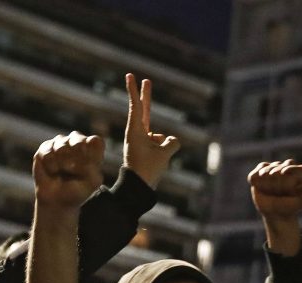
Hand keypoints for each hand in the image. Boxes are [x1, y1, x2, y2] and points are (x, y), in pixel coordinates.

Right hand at [33, 131, 104, 212]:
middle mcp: (77, 141)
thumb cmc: (76, 190)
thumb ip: (93, 170)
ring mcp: (61, 142)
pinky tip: (52, 171)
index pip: (94, 141)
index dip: (90, 155)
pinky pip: (47, 152)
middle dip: (74, 159)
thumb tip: (79, 161)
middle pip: (78, 141)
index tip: (87, 168)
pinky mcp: (46, 147)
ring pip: (61, 146)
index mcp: (93, 148)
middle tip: (71, 170)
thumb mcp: (91, 184)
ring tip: (61, 172)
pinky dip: (50, 165)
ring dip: (61, 164)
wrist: (56, 200)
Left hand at [123, 73, 179, 189]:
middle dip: (146, 96)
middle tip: (147, 80)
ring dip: (163, 148)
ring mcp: (143, 141)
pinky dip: (164, 152)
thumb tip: (171, 140)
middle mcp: (137, 134)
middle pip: (144, 111)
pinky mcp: (148, 149)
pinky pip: (163, 145)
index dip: (134, 91)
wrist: (138, 187)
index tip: (129, 76)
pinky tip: (157, 162)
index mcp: (135, 131)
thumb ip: (172, 142)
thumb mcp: (164, 154)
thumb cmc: (147, 169)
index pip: (136, 106)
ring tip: (152, 161)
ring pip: (162, 137)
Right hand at [247, 159, 301, 255]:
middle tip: (278, 193)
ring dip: (266, 184)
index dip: (287, 175)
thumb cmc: (291, 207)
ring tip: (270, 192)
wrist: (277, 214)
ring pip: (265, 171)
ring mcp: (272, 169)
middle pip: (277, 169)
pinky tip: (257, 187)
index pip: (290, 167)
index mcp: (298, 171)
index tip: (285, 181)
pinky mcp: (259, 174)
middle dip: (276, 183)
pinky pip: (254, 175)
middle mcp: (285, 167)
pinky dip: (255, 180)